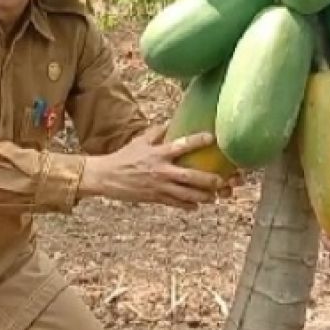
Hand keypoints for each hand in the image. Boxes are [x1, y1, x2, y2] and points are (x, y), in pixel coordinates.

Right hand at [80, 124, 231, 208]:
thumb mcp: (140, 141)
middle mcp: (161, 170)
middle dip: (208, 180)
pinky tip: (196, 206)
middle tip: (222, 180)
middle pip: (190, 176)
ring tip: (215, 197)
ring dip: (202, 196)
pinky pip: (175, 203)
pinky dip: (187, 205)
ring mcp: (159, 186)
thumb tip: (171, 123)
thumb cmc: (125, 156)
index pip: (181, 145)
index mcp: (158, 153)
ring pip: (186, 194)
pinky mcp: (155, 198)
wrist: (107, 177)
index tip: (212, 137)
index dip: (197, 140)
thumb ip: (157, 132)